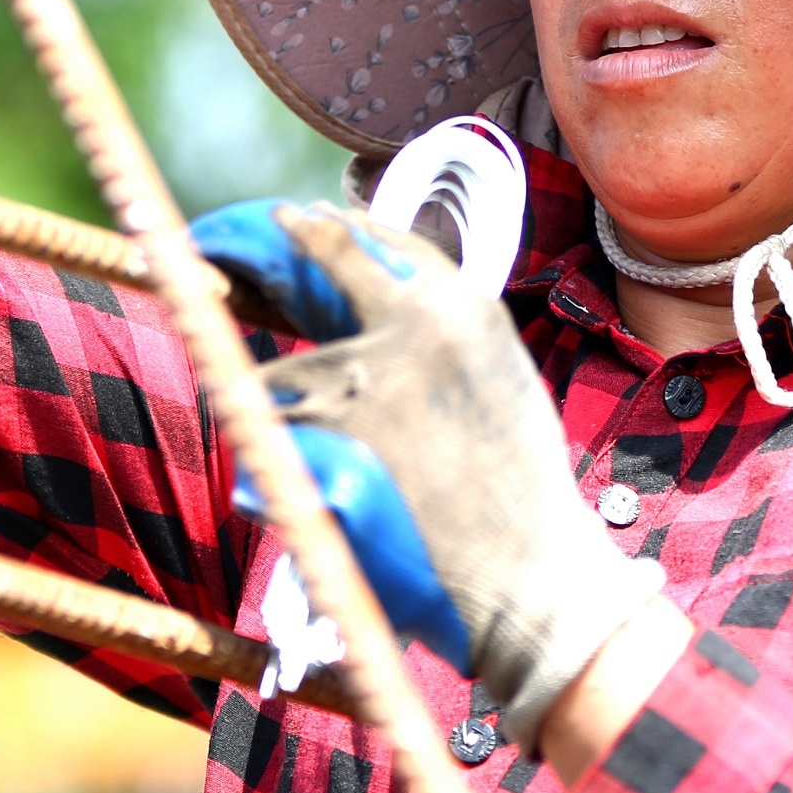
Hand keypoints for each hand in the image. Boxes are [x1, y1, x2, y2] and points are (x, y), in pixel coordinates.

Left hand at [195, 201, 659, 745]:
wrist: (530, 573)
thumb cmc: (522, 492)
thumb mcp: (498, 384)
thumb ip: (444, 341)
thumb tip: (389, 318)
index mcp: (464, 309)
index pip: (391, 241)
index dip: (343, 228)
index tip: (312, 219)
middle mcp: (413, 325)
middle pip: (328, 258)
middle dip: (288, 238)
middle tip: (263, 226)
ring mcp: (366, 378)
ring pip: (283, 368)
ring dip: (273, 397)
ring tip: (269, 418)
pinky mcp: (329, 438)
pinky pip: (272, 434)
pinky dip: (269, 458)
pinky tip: (282, 484)